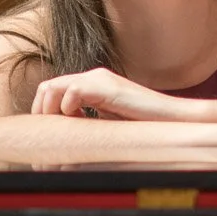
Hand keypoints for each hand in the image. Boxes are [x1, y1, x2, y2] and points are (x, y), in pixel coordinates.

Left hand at [32, 68, 190, 120]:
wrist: (174, 121)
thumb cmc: (145, 128)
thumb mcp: (108, 123)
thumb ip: (88, 122)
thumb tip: (63, 138)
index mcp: (92, 85)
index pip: (53, 90)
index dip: (44, 112)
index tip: (51, 134)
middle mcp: (93, 77)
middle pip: (47, 87)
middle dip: (42, 112)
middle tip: (50, 135)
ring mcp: (99, 79)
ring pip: (53, 87)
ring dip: (51, 111)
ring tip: (63, 130)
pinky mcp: (107, 87)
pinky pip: (72, 92)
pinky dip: (68, 109)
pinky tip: (82, 122)